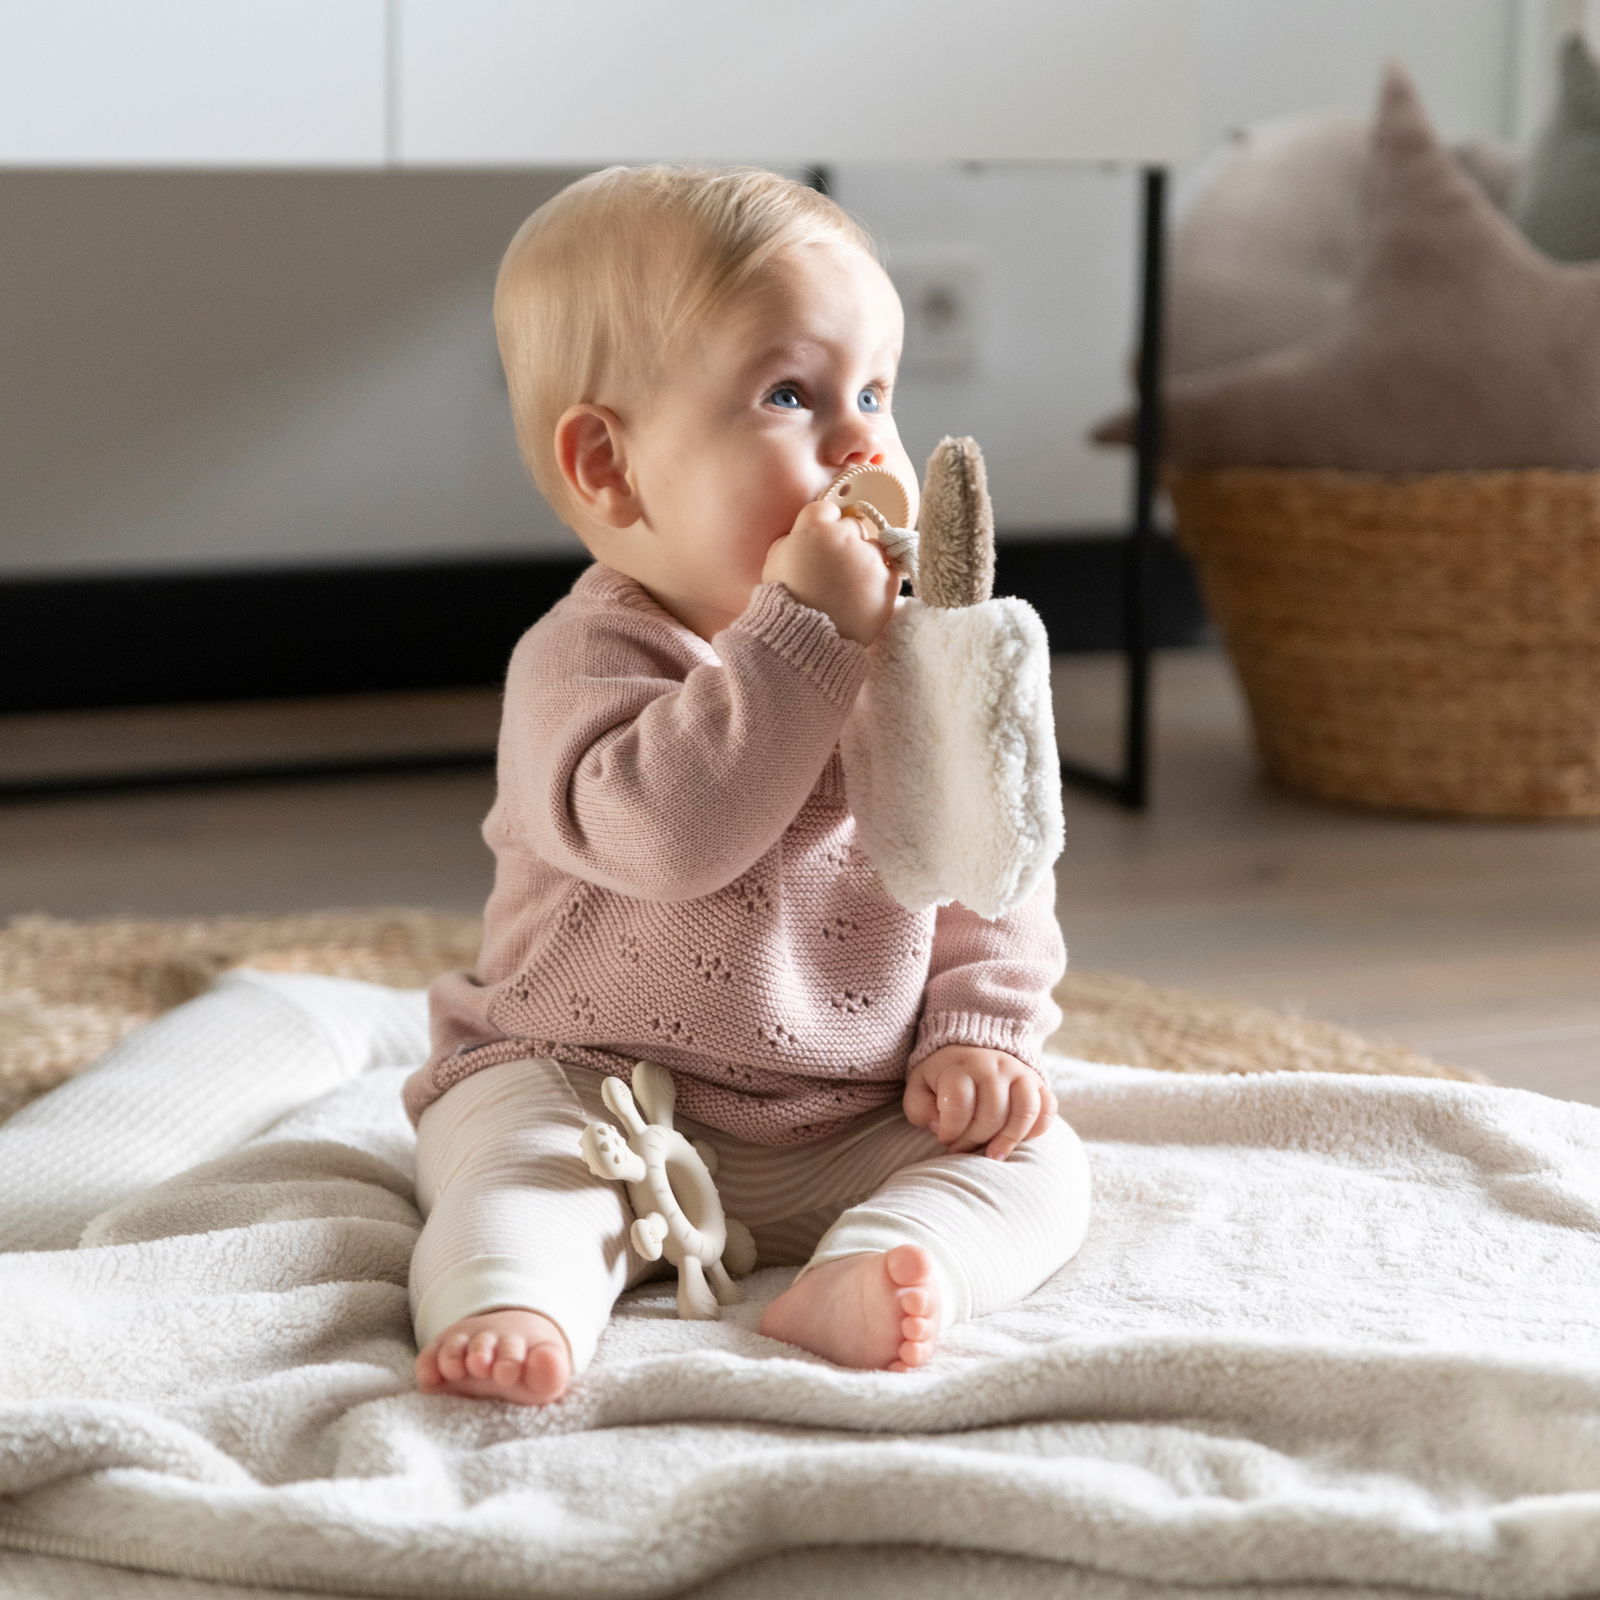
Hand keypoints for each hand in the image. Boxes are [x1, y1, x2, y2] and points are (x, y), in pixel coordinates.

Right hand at [761, 498, 899, 646]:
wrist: (807, 641)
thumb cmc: (786, 602)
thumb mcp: (775, 560)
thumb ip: (794, 537)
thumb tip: (807, 532)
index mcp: (815, 527)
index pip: (826, 509)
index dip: (821, 527)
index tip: (818, 544)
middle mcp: (846, 537)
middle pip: (853, 525)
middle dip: (845, 542)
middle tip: (833, 569)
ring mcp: (870, 559)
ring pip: (874, 546)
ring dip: (864, 559)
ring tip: (848, 586)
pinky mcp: (888, 581)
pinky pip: (889, 570)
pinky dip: (878, 579)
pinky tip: (861, 595)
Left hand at [902, 1044, 1058, 1160]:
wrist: (971, 1049)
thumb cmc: (943, 1079)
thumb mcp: (919, 1088)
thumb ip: (920, 1109)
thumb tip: (939, 1126)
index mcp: (961, 1066)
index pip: (959, 1105)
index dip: (950, 1130)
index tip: (943, 1138)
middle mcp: (994, 1065)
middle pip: (991, 1113)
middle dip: (974, 1140)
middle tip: (962, 1149)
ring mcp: (1020, 1072)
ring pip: (1024, 1111)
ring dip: (1009, 1140)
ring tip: (993, 1156)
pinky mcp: (1038, 1082)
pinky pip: (1047, 1108)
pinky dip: (1037, 1128)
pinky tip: (1019, 1140)